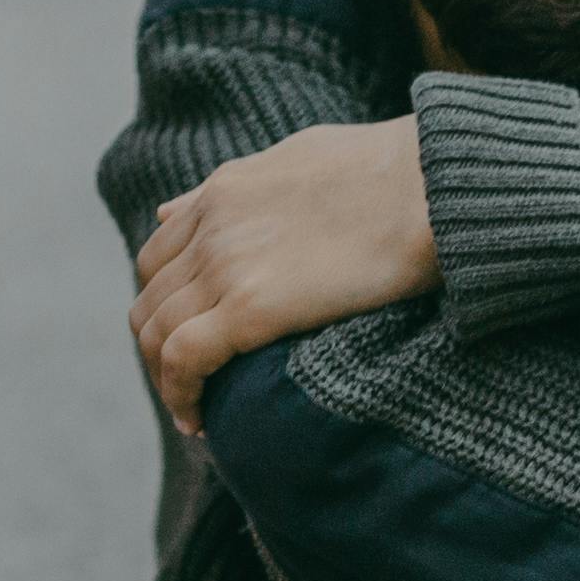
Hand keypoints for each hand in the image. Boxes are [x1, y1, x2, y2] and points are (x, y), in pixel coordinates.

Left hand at [129, 117, 436, 433]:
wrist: (430, 187)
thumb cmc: (388, 173)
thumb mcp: (296, 157)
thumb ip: (234, 186)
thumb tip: (172, 208)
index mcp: (221, 193)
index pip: (158, 258)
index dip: (163, 303)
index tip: (186, 337)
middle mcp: (211, 227)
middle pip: (149, 300)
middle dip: (158, 346)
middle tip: (190, 382)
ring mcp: (225, 266)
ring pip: (156, 334)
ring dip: (165, 378)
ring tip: (193, 411)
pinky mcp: (249, 308)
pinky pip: (183, 361)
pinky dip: (180, 395)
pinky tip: (199, 423)